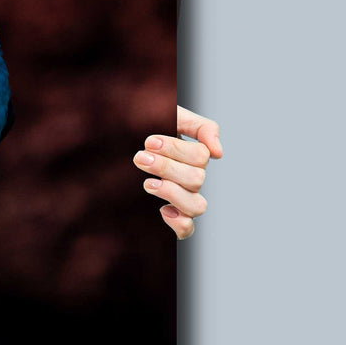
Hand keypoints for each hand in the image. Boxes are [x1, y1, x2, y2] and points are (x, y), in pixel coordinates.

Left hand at [134, 104, 221, 238]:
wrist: (127, 132)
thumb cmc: (152, 123)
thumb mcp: (175, 115)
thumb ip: (201, 127)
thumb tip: (218, 153)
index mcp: (196, 155)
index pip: (200, 157)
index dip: (175, 150)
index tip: (149, 142)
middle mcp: (194, 177)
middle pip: (196, 180)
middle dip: (166, 167)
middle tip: (140, 157)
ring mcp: (184, 196)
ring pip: (197, 206)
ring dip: (172, 193)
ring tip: (148, 183)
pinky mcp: (173, 213)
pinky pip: (187, 229)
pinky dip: (179, 223)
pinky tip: (162, 210)